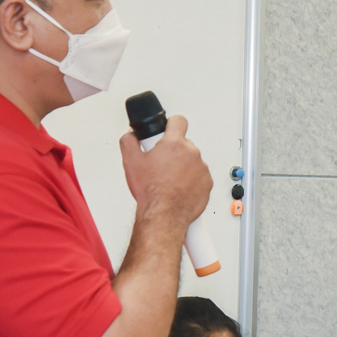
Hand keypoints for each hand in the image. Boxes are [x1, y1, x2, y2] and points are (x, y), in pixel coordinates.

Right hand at [119, 114, 212, 228]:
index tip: (168, 128)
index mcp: (174, 144)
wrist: (163, 215)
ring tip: (169, 180)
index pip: (178, 121)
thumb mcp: (130, 162)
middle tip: (161, 165)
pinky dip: (191, 181)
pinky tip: (178, 189)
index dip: (171, 124)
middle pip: (183, 144)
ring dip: (183, 167)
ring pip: (192, 161)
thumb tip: (131, 135)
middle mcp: (192, 153)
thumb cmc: (151, 192)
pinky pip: (199, 177)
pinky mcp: (207, 183)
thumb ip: (129, 141)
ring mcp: (202, 168)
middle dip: (173, 152)